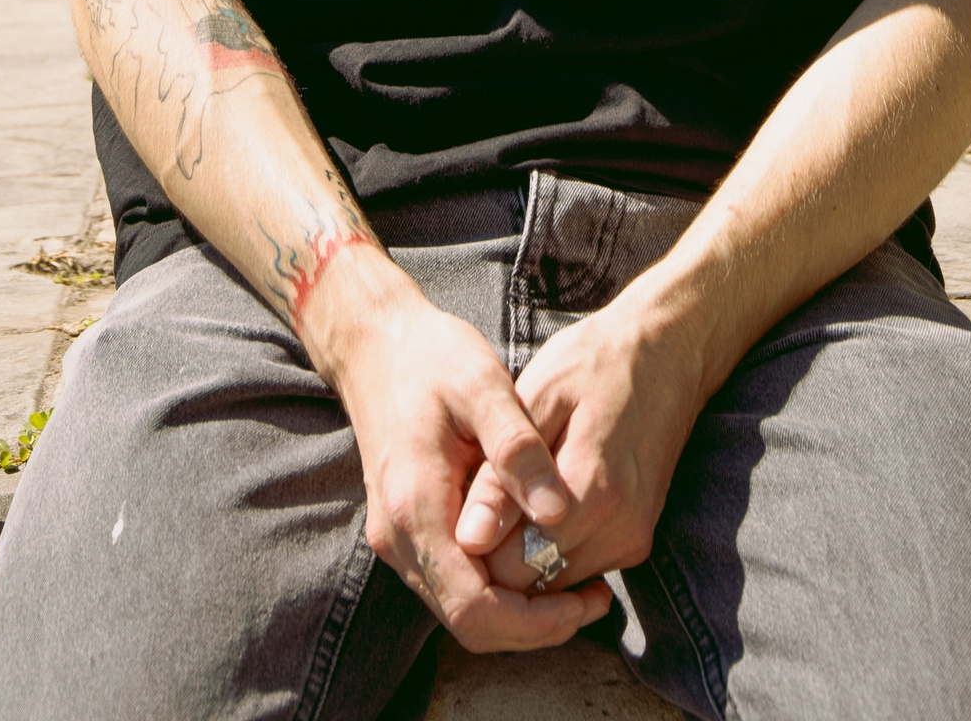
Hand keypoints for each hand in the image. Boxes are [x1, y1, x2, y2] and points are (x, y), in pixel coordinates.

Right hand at [314, 260, 613, 654]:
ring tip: (578, 583)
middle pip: (469, 622)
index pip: (474, 607)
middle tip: (595, 599)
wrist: (374, 344)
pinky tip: (538, 556)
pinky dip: (498, 589)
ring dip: (519, 612)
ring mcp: (397, 538)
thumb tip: (558, 514)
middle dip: (535, 625)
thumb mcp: (482, 385)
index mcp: (415, 506)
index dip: (535, 623)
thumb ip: (517, 450)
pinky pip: (454, 583)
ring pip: (461, 610)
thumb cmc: (432, 358)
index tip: (588, 600)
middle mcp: (399, 537)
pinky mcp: (405, 531)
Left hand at [455, 286, 707, 591]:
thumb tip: (470, 540)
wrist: (668, 352)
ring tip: (514, 489)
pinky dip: (551, 544)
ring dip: (524, 549)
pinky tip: (542, 496)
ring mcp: (631, 541)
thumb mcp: (538, 397)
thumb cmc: (594, 362)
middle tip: (482, 494)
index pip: (512, 568)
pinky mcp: (636, 542)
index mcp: (591, 493)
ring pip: (553, 581)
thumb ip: (504, 474)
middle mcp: (618, 531)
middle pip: (533, 583)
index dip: (477, 542)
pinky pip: (577, 567)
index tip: (463, 501)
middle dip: (498, 549)